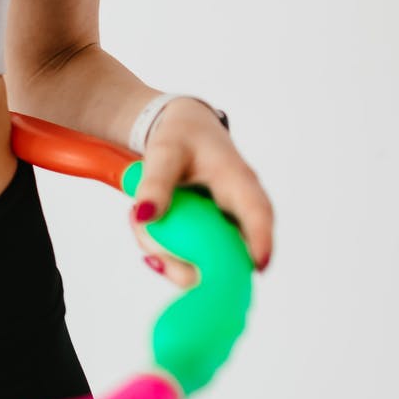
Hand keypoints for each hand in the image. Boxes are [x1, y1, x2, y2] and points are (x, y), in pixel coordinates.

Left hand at [129, 99, 273, 288]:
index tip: (258, 266)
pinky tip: (143, 222)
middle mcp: (239, 210)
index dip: (261, 242)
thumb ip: (155, 182)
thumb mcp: (165, 152)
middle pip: (230, 253)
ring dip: (163, 250)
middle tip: (152, 257)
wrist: (181, 132)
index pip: (258, 214)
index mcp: (239, 182)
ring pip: (203, 260)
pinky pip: (186, 255)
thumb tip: (144, 216)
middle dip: (187, 264)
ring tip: (137, 216)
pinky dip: (159, 245)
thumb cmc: (181, 137)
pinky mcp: (207, 235)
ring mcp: (224, 226)